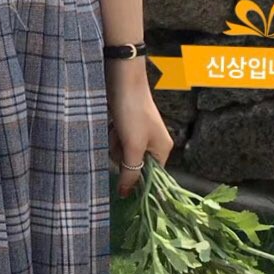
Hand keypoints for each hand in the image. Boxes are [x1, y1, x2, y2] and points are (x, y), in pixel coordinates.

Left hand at [106, 60, 174, 198]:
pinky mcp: (126, 123)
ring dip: (114, 143)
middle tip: (120, 141)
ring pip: (122, 151)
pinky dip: (111, 134)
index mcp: (162, 148)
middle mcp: (153, 142)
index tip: (121, 183)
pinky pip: (116, 139)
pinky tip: (111, 123)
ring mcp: (139, 132)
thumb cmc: (132, 112)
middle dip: (121, 156)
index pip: (151, 176)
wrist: (122, 78)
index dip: (135, 179)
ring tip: (115, 128)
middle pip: (133, 164)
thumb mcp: (133, 146)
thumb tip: (126, 195)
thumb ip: (130, 172)